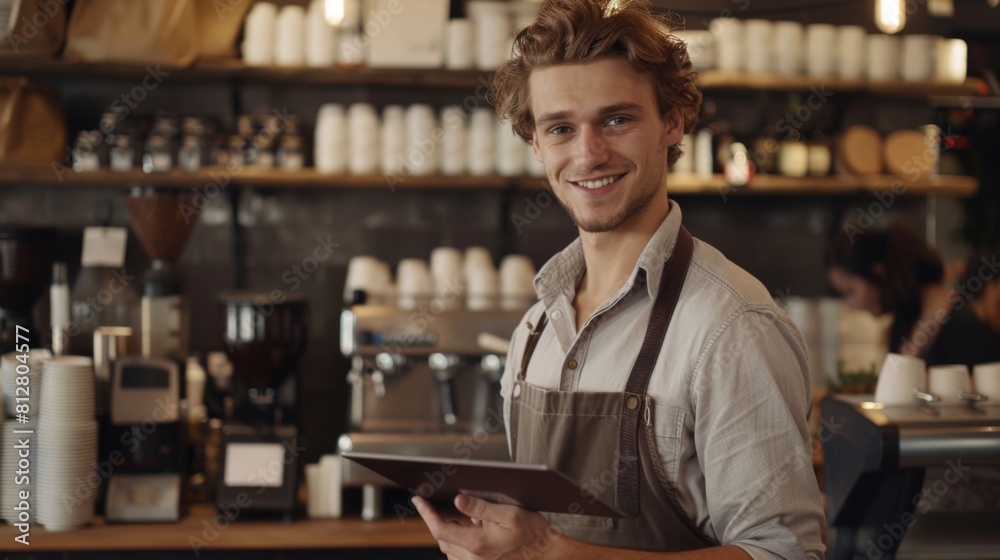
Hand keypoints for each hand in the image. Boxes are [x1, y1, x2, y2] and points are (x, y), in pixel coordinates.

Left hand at [413, 493, 565, 559]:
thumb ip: (481, 507)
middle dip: (436, 521)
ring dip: (448, 534)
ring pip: (449, 550)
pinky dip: (459, 543)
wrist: (548, 554)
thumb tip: (457, 500)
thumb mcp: (509, 513)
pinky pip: (460, 557)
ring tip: (459, 519)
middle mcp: (474, 559)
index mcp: (478, 544)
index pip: (441, 529)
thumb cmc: (532, 532)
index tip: (418, 500)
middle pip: (442, 540)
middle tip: (434, 504)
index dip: (426, 514)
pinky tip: (472, 532)